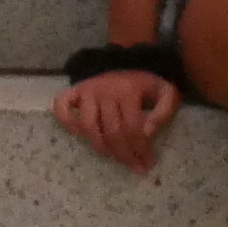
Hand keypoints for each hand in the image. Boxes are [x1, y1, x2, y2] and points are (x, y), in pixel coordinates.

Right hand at [51, 70, 178, 173]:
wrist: (125, 59)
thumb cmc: (145, 82)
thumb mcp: (165, 92)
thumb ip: (163, 111)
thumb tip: (148, 133)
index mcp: (128, 91)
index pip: (132, 127)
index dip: (141, 148)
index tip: (148, 162)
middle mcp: (105, 91)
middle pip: (112, 132)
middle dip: (125, 154)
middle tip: (136, 167)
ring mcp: (87, 91)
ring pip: (89, 126)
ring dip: (101, 147)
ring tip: (115, 157)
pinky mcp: (74, 91)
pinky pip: (62, 106)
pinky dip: (67, 121)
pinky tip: (78, 134)